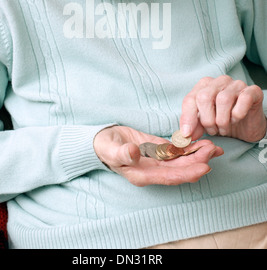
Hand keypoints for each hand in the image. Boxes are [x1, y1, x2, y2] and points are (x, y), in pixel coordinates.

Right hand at [93, 125, 222, 185]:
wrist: (103, 140)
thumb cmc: (105, 147)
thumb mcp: (110, 149)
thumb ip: (122, 153)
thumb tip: (134, 154)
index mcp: (143, 174)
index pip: (170, 177)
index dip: (187, 173)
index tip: (203, 166)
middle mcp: (154, 170)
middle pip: (181, 170)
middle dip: (198, 161)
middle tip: (213, 150)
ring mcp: (158, 161)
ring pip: (183, 161)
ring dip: (198, 155)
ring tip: (214, 146)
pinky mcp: (160, 150)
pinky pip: (178, 151)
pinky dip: (190, 148)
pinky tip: (203, 143)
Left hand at [180, 75, 266, 142]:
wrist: (248, 127)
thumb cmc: (224, 121)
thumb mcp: (205, 124)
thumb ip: (194, 126)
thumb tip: (185, 134)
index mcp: (204, 85)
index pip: (190, 98)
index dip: (187, 117)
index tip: (187, 134)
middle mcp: (220, 81)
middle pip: (204, 97)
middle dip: (206, 120)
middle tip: (213, 130)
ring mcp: (237, 84)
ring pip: (223, 99)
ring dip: (222, 120)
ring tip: (224, 128)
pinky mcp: (253, 91)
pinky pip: (243, 100)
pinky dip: (237, 114)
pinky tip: (236, 119)